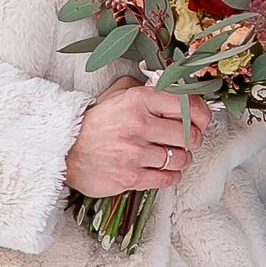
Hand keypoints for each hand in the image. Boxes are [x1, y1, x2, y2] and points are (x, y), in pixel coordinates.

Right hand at [65, 78, 210, 198]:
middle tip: (187, 140)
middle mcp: (139, 124)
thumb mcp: (115, 94)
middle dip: (193, 139)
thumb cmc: (93, 124)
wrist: (64, 151)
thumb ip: (144, 89)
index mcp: (138, 100)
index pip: (187, 104)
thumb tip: (174, 91)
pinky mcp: (131, 177)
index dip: (201, 114)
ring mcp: (135, 152)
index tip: (201, 119)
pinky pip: (168, 178)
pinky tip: (164, 169)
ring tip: (173, 155)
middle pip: (189, 134)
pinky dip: (172, 175)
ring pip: (181, 158)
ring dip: (182, 158)